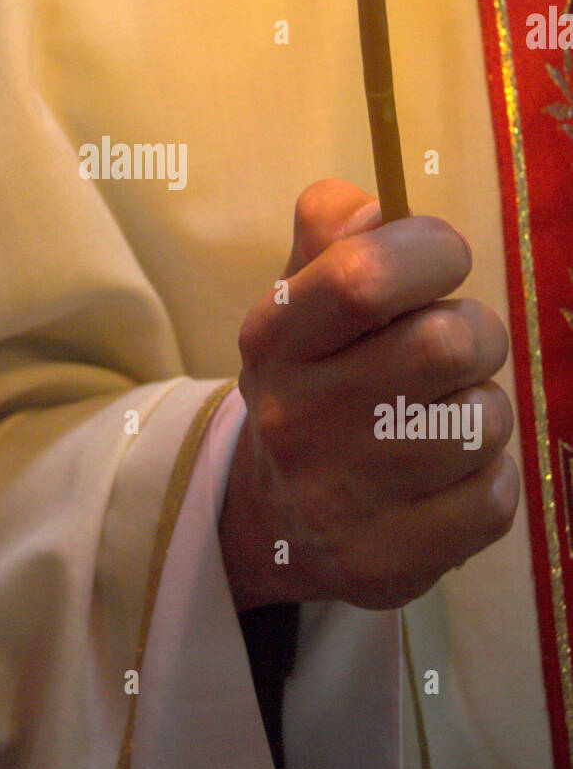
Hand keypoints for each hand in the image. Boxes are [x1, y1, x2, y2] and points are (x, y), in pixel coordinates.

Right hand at [220, 179, 518, 611]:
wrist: (273, 516)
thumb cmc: (311, 379)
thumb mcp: (299, 294)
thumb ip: (332, 226)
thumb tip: (377, 206)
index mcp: (273, 339)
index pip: (363, 276)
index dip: (430, 251)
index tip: (440, 261)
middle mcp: (295, 418)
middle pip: (446, 346)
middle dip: (474, 333)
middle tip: (451, 349)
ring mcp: (340, 498)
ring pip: (483, 422)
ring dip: (481, 409)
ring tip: (441, 417)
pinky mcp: (386, 562)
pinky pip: (495, 497)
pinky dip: (488, 478)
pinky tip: (447, 476)